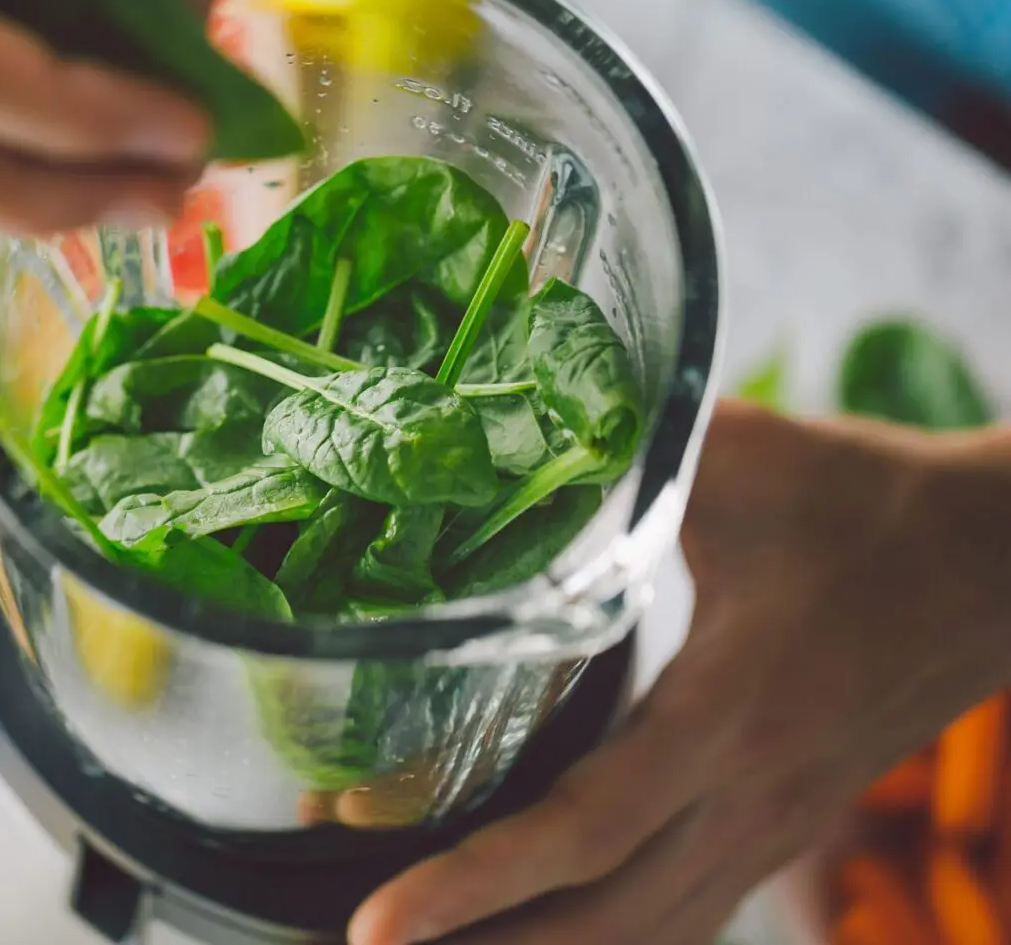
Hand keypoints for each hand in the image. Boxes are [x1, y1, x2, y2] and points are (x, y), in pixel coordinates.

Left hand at [350, 400, 1010, 944]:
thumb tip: (511, 429)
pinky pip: (684, 917)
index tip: (374, 920)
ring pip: (645, 938)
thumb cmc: (874, 505)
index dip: (472, 883)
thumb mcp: (748, 460)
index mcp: (725, 714)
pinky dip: (602, 940)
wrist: (998, 559)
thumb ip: (629, 451)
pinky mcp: (780, 826)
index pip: (581, 827)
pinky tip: (541, 930)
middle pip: (600, 926)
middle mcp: (747, 799)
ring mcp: (771, 828)